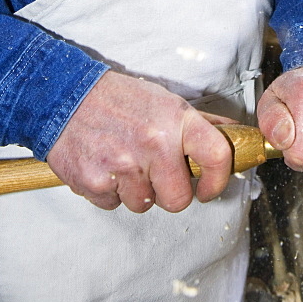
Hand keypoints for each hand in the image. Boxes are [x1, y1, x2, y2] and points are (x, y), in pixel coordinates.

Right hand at [46, 70, 233, 212]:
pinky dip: (110, 192)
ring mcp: (123, 166)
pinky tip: (105, 166)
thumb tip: (236, 135)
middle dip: (169, 193)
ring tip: (125, 162)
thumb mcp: (165, 101)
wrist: (66, 95)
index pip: (216, 156)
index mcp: (176, 120)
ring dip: (136, 191)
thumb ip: (201, 124)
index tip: (208, 188)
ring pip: (143, 205)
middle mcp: (154, 144)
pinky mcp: (95, 183)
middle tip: (156, 174)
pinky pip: (113, 206)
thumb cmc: (120, 98)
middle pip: (178, 199)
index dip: (218, 180)